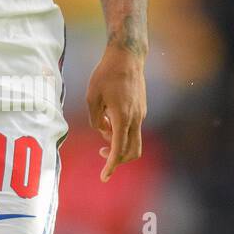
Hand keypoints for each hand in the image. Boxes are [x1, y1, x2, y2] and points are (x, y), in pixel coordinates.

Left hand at [86, 43, 146, 181]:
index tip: (103, 177)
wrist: (127, 57)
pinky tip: (109, 116)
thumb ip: (95, 119)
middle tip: (100, 155)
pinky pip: (132, 128)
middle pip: (131, 151)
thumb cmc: (106, 74)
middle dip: (116, 159)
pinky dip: (121, 131)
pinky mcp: (141, 109)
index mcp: (122, 117)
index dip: (110, 166)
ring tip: (102, 126)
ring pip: (133, 141)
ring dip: (118, 143)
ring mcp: (141, 114)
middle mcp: (135, 119)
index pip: (118, 149)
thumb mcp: (91, 97)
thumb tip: (102, 130)